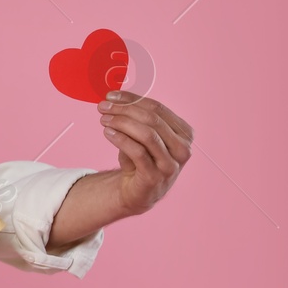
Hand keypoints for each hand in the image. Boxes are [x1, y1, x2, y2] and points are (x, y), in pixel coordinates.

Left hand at [96, 92, 192, 215]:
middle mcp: (182, 148)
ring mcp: (170, 164)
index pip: (158, 108)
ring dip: (122, 123)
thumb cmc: (140, 160)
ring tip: (104, 119)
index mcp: (184, 134)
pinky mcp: (154, 177)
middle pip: (152, 119)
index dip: (133, 99)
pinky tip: (107, 133)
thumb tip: (114, 99)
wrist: (137, 192)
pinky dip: (121, 139)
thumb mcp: (141, 137)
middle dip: (125, 109)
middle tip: (104, 106)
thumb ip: (135, 119)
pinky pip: (138, 152)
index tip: (111, 95)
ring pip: (147, 134)